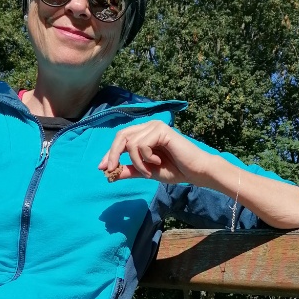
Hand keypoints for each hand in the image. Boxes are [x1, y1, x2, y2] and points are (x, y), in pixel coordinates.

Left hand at [99, 120, 298, 228]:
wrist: (196, 172)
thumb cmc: (175, 170)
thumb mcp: (146, 172)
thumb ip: (129, 170)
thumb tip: (109, 172)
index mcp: (145, 134)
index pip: (121, 139)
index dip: (109, 153)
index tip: (102, 168)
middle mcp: (149, 126)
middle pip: (120, 136)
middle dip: (112, 154)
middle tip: (109, 170)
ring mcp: (155, 126)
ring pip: (130, 143)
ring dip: (136, 162)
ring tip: (150, 169)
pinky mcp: (161, 130)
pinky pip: (141, 145)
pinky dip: (145, 158)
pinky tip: (157, 161)